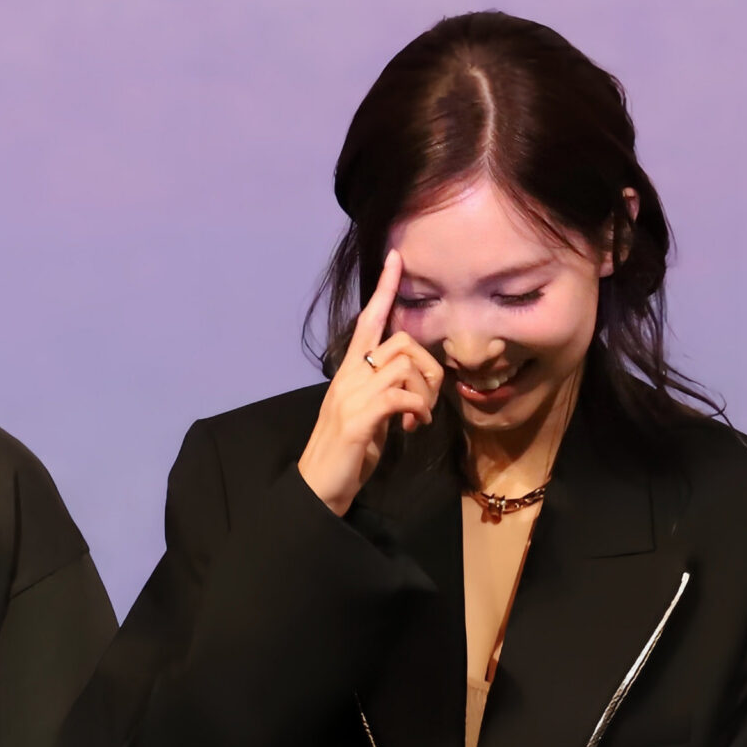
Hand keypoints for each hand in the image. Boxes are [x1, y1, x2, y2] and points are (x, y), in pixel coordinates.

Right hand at [296, 250, 442, 514]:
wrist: (318, 488)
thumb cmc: (345, 455)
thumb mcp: (369, 416)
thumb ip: (386, 392)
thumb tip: (413, 384)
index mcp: (349, 374)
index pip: (367, 321)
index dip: (384, 289)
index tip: (396, 258)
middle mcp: (348, 377)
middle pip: (401, 342)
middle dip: (429, 368)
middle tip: (427, 402)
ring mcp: (352, 396)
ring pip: (405, 365)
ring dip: (425, 394)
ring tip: (417, 420)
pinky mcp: (359, 419)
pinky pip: (403, 396)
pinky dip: (418, 411)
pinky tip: (412, 428)